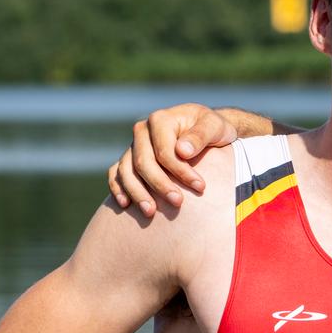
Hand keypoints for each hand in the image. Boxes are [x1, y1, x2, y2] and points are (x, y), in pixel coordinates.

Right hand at [107, 103, 242, 216]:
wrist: (204, 130)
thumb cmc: (212, 128)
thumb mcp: (214, 126)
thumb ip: (200, 135)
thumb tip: (182, 151)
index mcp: (160, 120)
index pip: (164, 150)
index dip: (180, 171)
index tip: (200, 187)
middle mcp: (142, 131)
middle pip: (143, 162)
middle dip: (160, 185)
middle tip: (178, 203)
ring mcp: (133, 145)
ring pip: (127, 170)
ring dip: (137, 192)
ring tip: (150, 212)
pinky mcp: (129, 158)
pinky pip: (117, 173)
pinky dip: (118, 188)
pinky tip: (126, 205)